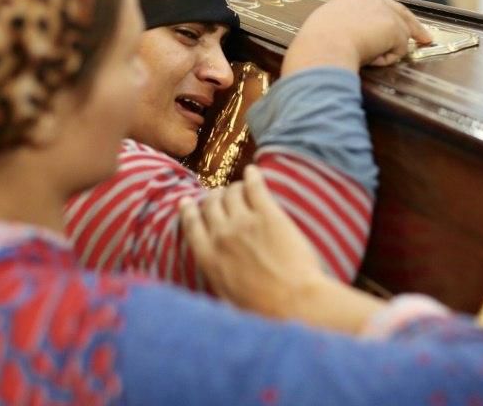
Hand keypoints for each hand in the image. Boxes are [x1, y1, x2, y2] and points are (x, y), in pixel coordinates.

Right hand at [181, 165, 384, 332]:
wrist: (295, 304)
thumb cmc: (263, 311)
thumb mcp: (226, 299)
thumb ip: (216, 277)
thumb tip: (214, 271)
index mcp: (208, 258)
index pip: (191, 224)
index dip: (188, 209)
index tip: (187, 202)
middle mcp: (221, 236)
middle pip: (210, 203)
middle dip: (214, 197)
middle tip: (221, 196)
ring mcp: (244, 222)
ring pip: (232, 192)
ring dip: (235, 188)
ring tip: (242, 188)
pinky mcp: (268, 214)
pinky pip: (255, 186)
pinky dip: (253, 176)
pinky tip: (254, 171)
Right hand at [282, 0, 431, 75]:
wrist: (323, 46)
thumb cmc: (315, 42)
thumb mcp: (323, 25)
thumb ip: (338, 25)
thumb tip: (340, 34)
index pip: (375, 4)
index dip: (386, 16)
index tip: (392, 24)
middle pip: (399, 12)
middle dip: (413, 26)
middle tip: (424, 38)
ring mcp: (384, 11)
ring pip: (399, 34)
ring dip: (388, 50)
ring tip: (371, 60)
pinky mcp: (394, 28)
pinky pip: (397, 51)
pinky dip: (385, 60)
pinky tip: (369, 60)